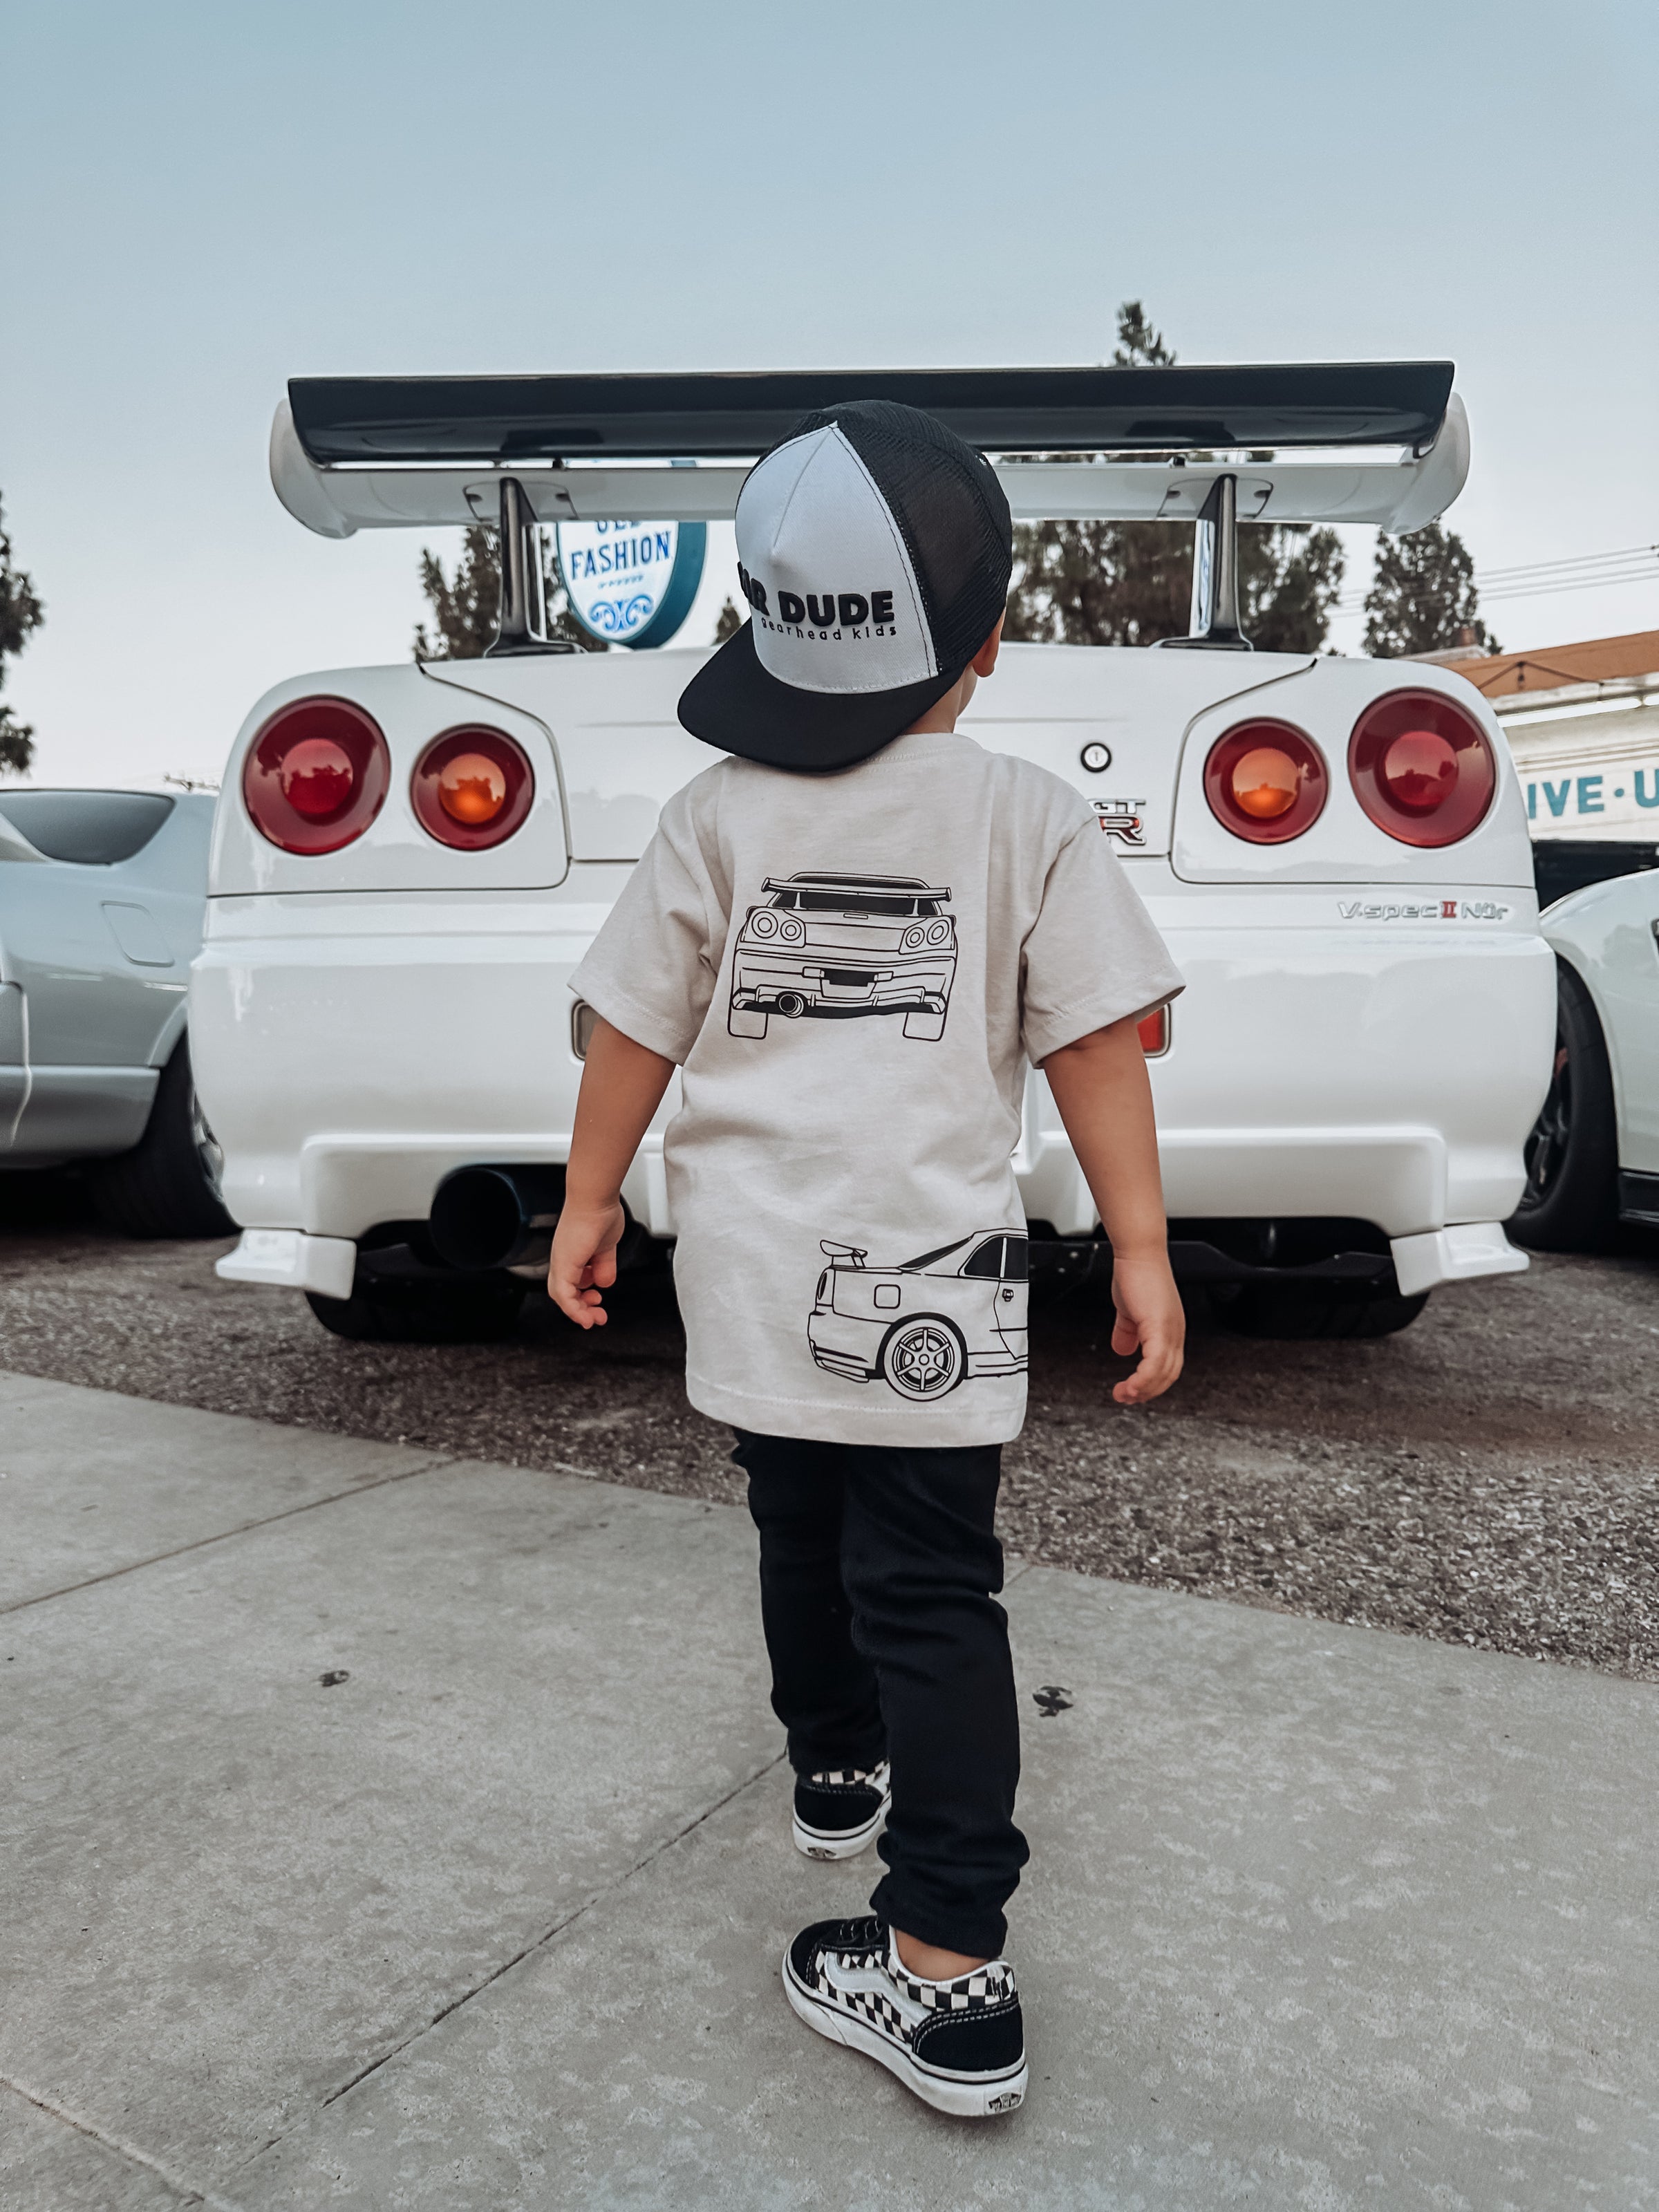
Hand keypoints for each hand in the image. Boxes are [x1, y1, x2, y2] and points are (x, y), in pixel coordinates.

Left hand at [547, 1198, 626, 1328]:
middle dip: (582, 1308)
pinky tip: (585, 1315)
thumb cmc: (601, 1212)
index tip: (598, 1302)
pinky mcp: (564, 1263)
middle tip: (597, 1316)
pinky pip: (563, 1294)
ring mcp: (562, 1260)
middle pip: (563, 1293)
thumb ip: (604, 1266)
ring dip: (578, 1311)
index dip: (583, 1296)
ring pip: (560, 1295)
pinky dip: (573, 1309)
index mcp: (571, 1253)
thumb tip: (604, 1282)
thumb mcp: (607, 1247)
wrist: (596, 1197)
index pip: (570, 1282)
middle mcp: (563, 1258)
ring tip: (595, 1316)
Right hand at [1108, 1250, 1184, 1403]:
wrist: (1138, 1252)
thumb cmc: (1136, 1274)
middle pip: (1168, 1375)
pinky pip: (1155, 1362)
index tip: (1132, 1391)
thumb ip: (1127, 1331)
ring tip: (1123, 1395)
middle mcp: (1175, 1332)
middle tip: (1125, 1397)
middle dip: (1147, 1392)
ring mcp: (1170, 1330)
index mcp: (1170, 1330)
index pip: (1167, 1367)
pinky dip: (1143, 1378)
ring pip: (1163, 1373)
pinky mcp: (1159, 1326)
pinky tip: (1130, 1385)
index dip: (1151, 1383)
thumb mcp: (1129, 1310)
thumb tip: (1122, 1350)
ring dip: (1143, 1390)